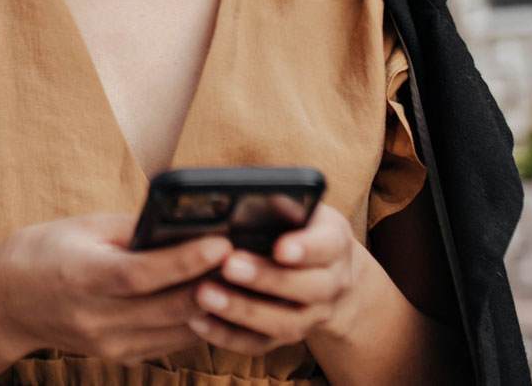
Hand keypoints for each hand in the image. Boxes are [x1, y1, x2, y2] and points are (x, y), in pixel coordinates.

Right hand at [0, 212, 234, 364]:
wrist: (8, 301)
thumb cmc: (46, 251)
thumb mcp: (83, 227)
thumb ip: (134, 230)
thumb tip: (187, 224)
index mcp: (80, 278)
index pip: (140, 275)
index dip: (183, 261)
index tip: (220, 242)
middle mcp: (95, 318)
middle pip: (168, 307)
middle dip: (213, 283)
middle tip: (250, 258)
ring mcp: (110, 344)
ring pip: (178, 329)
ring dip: (214, 305)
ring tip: (244, 277)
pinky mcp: (121, 356)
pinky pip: (171, 341)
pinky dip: (197, 320)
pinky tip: (217, 298)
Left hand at [187, 202, 364, 355]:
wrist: (330, 274)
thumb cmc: (302, 228)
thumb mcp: (303, 207)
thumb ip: (280, 200)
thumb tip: (246, 186)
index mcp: (334, 244)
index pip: (326, 246)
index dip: (306, 249)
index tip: (281, 247)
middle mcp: (330, 285)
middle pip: (306, 288)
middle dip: (266, 279)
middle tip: (229, 265)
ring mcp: (310, 316)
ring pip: (283, 323)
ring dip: (242, 311)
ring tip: (203, 293)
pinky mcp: (285, 337)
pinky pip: (259, 345)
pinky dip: (227, 336)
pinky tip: (196, 320)